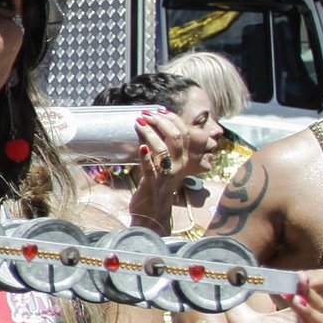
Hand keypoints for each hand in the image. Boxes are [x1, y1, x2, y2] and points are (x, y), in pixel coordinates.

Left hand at [125, 110, 188, 233]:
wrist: (153, 213)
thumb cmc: (155, 187)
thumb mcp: (163, 166)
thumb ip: (160, 150)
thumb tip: (147, 127)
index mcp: (183, 159)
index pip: (183, 133)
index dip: (172, 119)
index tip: (158, 110)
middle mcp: (179, 165)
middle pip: (176, 137)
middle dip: (161, 122)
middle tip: (146, 114)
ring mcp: (167, 175)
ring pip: (164, 149)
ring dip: (150, 134)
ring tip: (139, 124)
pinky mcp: (154, 183)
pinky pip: (150, 167)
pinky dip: (145, 156)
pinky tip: (140, 147)